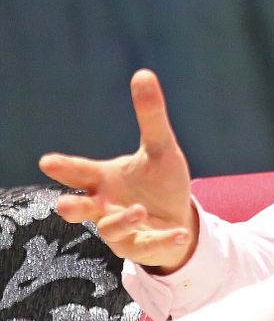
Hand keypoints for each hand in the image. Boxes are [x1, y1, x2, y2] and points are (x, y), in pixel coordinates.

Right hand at [38, 69, 198, 272]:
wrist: (177, 217)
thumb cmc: (159, 181)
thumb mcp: (160, 147)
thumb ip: (150, 115)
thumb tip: (143, 73)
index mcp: (104, 179)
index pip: (80, 171)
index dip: (64, 167)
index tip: (47, 161)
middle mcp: (105, 205)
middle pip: (81, 208)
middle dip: (72, 207)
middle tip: (65, 204)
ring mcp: (119, 229)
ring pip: (110, 229)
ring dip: (122, 220)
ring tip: (139, 210)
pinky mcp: (140, 246)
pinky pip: (147, 246)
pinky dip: (163, 241)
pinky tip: (180, 234)